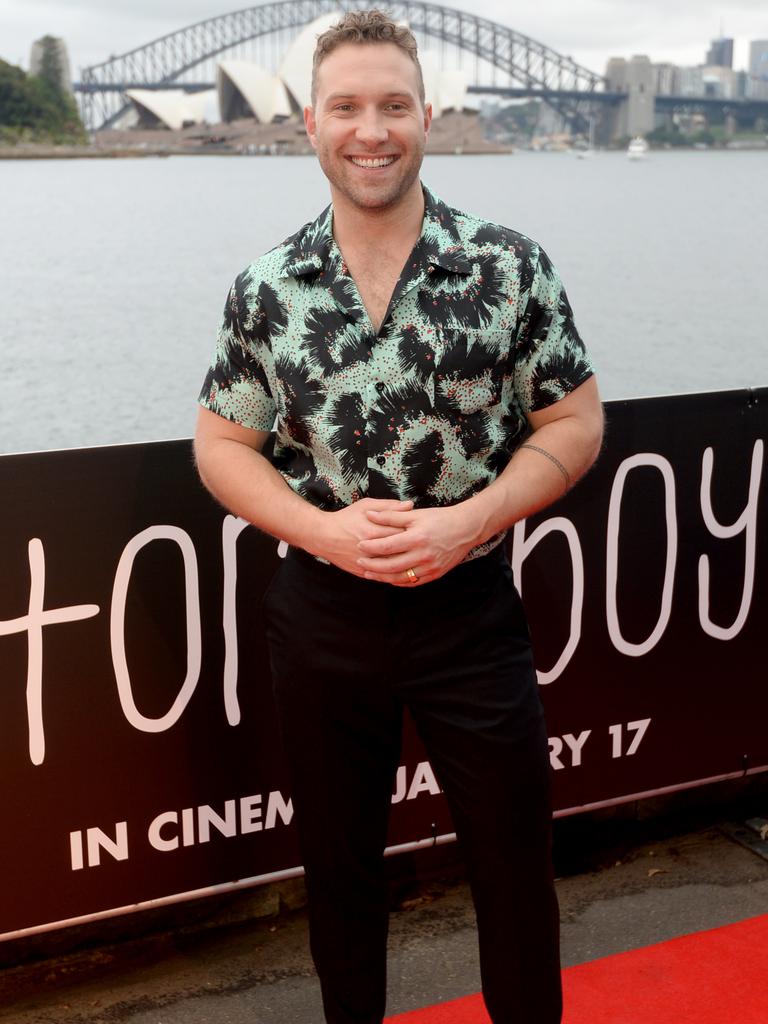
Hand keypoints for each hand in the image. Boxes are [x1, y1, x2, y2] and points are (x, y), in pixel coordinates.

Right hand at [309, 499, 413, 576]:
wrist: (323, 536)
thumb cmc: (346, 518)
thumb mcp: (366, 506)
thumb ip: (389, 506)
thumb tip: (410, 505)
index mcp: (374, 530)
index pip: (402, 532)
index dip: (415, 531)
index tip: (423, 529)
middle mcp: (371, 548)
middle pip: (399, 550)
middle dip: (413, 547)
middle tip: (423, 544)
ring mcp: (366, 562)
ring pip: (392, 566)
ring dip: (406, 563)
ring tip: (415, 557)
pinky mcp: (362, 572)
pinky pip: (382, 576)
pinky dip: (394, 574)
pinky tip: (403, 569)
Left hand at [356, 505, 480, 585]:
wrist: (466, 529)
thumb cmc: (440, 518)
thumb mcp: (416, 514)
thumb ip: (391, 516)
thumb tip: (370, 515)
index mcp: (417, 538)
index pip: (388, 545)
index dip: (371, 547)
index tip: (359, 545)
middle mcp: (423, 555)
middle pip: (391, 565)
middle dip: (373, 565)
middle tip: (360, 562)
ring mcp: (430, 567)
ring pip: (400, 577)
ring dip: (382, 577)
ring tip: (369, 573)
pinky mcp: (435, 574)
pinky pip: (413, 582)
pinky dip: (398, 582)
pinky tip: (388, 578)